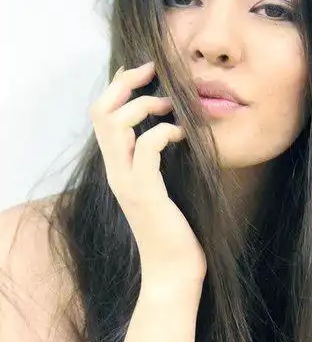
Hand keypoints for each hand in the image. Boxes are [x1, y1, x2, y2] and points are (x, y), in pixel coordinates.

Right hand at [90, 62, 206, 308]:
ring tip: (170, 108)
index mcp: (118, 166)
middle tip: (154, 75)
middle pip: (100, 112)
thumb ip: (154, 159)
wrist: (172, 270)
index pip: (101, 114)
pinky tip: (181, 135)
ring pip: (115, 125)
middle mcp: (115, 170)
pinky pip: (146, 148)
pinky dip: (163, 132)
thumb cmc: (173, 227)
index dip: (118, 85)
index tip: (145, 71)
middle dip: (125, 83)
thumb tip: (167, 126)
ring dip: (144, 105)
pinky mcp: (146, 193)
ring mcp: (127, 182)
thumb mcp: (159, 185)